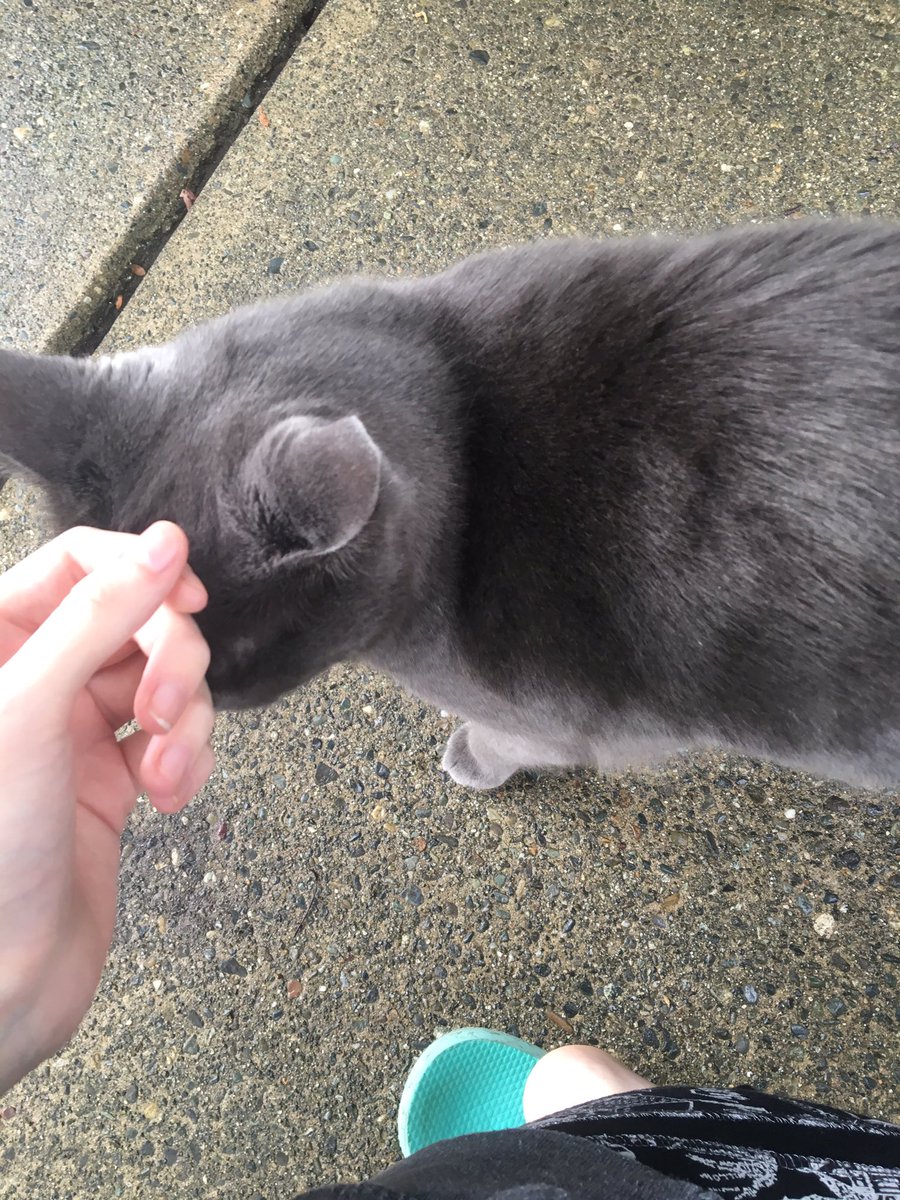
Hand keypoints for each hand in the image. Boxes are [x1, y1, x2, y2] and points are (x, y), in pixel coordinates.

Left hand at [0, 522, 214, 1092]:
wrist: (1, 979)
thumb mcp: (30, 710)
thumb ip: (97, 616)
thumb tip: (162, 545)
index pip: (75, 563)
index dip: (136, 570)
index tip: (183, 596)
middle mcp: (32, 677)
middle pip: (134, 618)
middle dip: (168, 660)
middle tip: (165, 707)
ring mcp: (72, 728)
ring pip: (165, 678)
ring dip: (184, 722)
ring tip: (166, 774)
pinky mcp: (111, 775)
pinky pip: (173, 735)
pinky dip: (185, 758)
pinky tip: (169, 796)